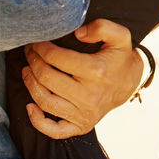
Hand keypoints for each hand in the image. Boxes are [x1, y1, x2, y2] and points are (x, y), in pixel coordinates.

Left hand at [21, 18, 142, 138]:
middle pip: (47, 78)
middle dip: (33, 61)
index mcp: (96, 71)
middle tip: (29, 52)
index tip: (36, 42)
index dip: (41, 48)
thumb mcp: (120, 36)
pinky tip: (30, 106)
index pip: (56, 58)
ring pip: (45, 101)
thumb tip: (78, 33)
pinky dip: (37, 121)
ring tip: (27, 70)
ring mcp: (85, 114)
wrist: (131, 82)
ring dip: (30, 84)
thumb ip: (102, 27)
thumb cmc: (120, 57)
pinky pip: (54, 131)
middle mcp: (89, 95)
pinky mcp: (82, 126)